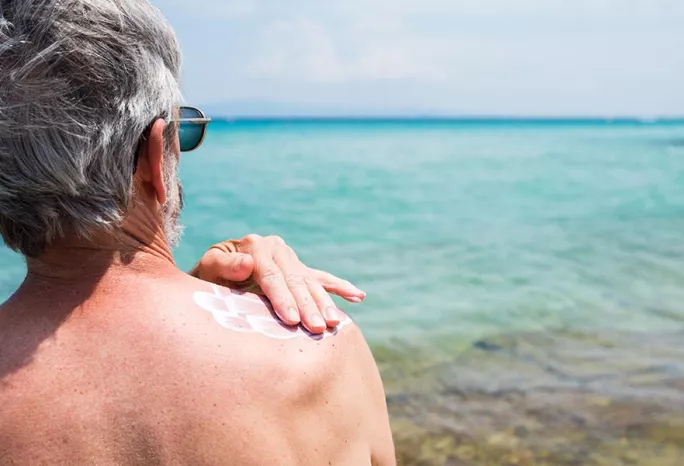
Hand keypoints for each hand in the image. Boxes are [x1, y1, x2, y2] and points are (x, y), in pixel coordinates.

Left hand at [190, 234, 365, 333]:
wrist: (211, 273)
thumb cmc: (206, 277)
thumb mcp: (207, 269)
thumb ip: (224, 266)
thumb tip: (247, 263)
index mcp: (255, 246)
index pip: (272, 276)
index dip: (282, 298)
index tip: (291, 320)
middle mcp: (276, 248)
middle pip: (296, 280)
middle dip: (308, 305)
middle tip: (318, 328)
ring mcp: (290, 258)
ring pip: (311, 282)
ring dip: (325, 303)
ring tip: (335, 322)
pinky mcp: (299, 269)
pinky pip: (322, 279)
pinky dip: (340, 288)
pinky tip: (358, 296)